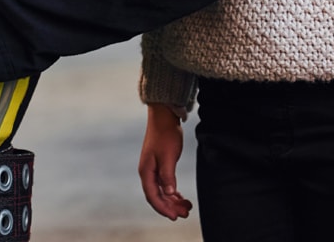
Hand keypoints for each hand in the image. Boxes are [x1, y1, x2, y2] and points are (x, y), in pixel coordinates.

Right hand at [138, 104, 192, 219]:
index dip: (163, 208)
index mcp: (146, 171)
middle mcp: (147, 172)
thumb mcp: (168, 156)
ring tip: (186, 207)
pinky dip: (173, 192)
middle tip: (185, 213)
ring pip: (162, 191)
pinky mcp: (159, 165)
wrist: (163, 117)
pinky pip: (165, 184)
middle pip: (157, 196)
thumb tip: (169, 193)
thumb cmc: (165, 135)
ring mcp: (153, 169)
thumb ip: (168, 176)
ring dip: (173, 200)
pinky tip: (181, 196)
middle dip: (170, 207)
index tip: (175, 216)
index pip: (153, 196)